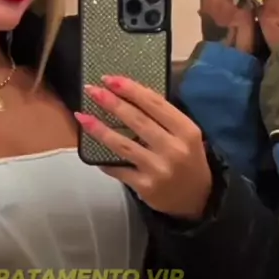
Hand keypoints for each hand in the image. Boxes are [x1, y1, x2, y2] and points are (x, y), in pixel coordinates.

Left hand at [75, 76, 212, 219]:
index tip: (110, 79)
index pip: (155, 104)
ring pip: (123, 144)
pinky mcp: (145, 186)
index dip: (131, 89)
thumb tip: (129, 93)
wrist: (196, 199)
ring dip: (100, 129)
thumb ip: (163, 117)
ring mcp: (159, 169)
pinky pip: (118, 169)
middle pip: (137, 120)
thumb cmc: (188, 159)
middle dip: (112, 103)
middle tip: (92, 90)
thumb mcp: (185, 135)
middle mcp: (173, 148)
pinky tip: (91, 149)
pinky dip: (104, 159)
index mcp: (186, 130)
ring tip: (82, 116)